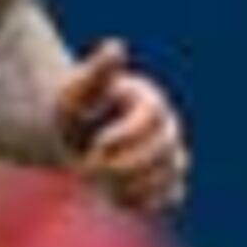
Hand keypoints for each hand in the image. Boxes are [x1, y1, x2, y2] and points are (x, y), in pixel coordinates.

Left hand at [53, 39, 187, 215]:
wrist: (73, 134)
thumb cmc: (74, 111)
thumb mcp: (76, 93)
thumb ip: (97, 73)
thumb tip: (116, 46)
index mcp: (148, 100)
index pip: (153, 117)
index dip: (127, 134)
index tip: (96, 146)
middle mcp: (166, 127)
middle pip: (167, 148)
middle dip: (129, 163)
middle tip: (91, 170)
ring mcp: (169, 153)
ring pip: (173, 174)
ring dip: (136, 184)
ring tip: (102, 185)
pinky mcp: (163, 180)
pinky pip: (170, 196)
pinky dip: (146, 201)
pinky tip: (114, 198)